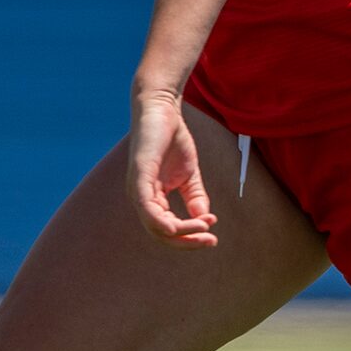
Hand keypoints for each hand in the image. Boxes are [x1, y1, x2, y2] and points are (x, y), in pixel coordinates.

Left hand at [128, 93, 217, 246]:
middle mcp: (141, 198)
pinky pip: (146, 206)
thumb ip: (196, 198)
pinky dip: (160, 221)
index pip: (166, 230)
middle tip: (211, 241)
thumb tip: (205, 221)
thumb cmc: (172, 141)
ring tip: (203, 229)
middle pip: (160, 233)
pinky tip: (176, 227)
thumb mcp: (189, 175)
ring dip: (180, 232)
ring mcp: (138, 188)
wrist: (162, 109)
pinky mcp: (140, 175)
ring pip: (154, 225)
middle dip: (186, 241)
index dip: (189, 236)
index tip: (212, 234)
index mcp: (152, 199)